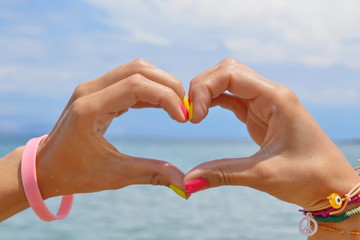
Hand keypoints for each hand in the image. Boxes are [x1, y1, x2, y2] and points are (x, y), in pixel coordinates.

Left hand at [36, 59, 187, 198]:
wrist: (45, 168)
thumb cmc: (74, 173)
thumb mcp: (114, 175)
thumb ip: (152, 173)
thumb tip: (185, 183)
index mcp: (89, 108)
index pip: (136, 85)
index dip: (166, 97)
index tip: (183, 118)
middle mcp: (89, 90)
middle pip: (138, 69)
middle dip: (168, 85)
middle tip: (184, 110)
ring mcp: (92, 87)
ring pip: (135, 70)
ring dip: (160, 84)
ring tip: (176, 107)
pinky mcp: (96, 91)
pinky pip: (128, 80)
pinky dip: (149, 89)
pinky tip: (161, 105)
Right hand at [185, 58, 358, 210]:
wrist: (332, 186)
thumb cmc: (309, 177)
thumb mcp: (263, 175)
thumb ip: (222, 174)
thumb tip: (187, 183)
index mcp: (275, 98)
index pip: (230, 73)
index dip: (204, 89)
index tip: (194, 119)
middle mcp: (270, 94)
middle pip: (227, 70)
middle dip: (202, 86)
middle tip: (190, 114)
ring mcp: (265, 103)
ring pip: (228, 82)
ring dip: (206, 93)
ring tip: (193, 116)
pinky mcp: (259, 115)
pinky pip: (231, 99)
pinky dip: (213, 103)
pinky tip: (202, 116)